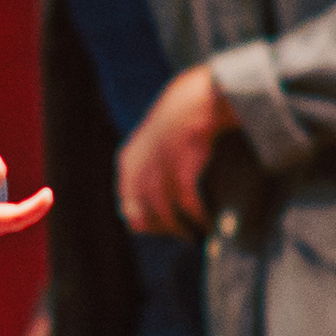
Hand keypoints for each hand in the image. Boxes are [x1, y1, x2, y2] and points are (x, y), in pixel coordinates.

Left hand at [115, 64, 233, 239]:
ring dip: (181, 228)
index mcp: (127, 164)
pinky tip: (207, 223)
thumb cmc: (177, 127)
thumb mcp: (151, 149)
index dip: (145, 223)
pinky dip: (198, 217)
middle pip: (144, 215)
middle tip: (183, 236)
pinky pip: (188, 204)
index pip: (127, 208)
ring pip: (165, 213)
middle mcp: (138, 167)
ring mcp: (159, 167)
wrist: (195, 99)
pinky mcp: (181, 167)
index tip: (164, 229)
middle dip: (164, 229)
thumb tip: (144, 214)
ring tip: (196, 234)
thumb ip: (144, 178)